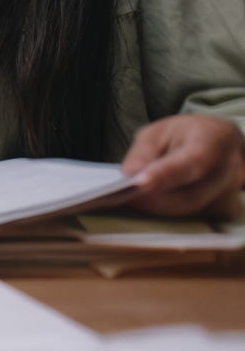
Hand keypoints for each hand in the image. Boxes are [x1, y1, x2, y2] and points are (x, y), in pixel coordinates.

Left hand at [121, 114, 244, 218]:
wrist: (221, 143)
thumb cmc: (186, 136)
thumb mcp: (159, 132)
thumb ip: (144, 152)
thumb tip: (129, 176)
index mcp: (215, 141)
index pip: (192, 162)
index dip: (165, 176)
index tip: (139, 184)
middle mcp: (230, 171)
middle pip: (190, 196)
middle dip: (152, 201)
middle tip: (120, 197)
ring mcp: (231, 194)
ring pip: (189, 212)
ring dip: (157, 207)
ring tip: (130, 198)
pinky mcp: (225, 211)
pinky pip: (193, 218)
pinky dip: (168, 212)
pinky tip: (150, 204)